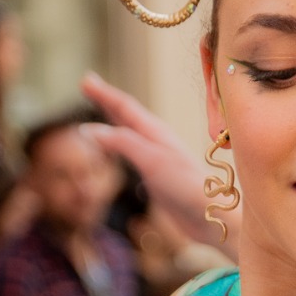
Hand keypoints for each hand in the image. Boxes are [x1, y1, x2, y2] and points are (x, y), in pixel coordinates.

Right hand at [82, 72, 237, 251]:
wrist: (209, 216)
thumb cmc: (185, 186)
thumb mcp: (151, 160)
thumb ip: (122, 143)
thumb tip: (89, 130)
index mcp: (155, 131)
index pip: (124, 106)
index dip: (104, 93)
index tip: (86, 80)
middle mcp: (155, 140)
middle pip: (125, 115)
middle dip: (105, 100)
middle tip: (87, 85)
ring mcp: (155, 158)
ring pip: (127, 133)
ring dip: (111, 121)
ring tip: (98, 112)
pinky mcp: (156, 176)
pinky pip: (130, 153)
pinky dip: (117, 145)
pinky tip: (115, 149)